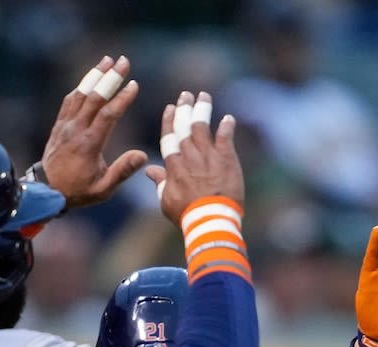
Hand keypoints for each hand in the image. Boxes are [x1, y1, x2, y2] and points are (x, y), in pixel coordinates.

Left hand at [38, 55, 149, 208]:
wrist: (46, 191)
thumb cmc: (78, 191)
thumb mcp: (104, 189)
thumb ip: (122, 171)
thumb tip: (142, 155)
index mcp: (89, 144)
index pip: (107, 115)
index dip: (122, 98)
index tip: (134, 84)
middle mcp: (75, 130)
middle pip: (94, 98)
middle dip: (110, 77)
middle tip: (124, 61)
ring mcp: (65, 126)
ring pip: (80, 94)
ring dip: (94, 76)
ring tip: (107, 60)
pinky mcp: (59, 125)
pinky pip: (70, 101)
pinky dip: (81, 87)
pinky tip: (90, 79)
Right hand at [146, 92, 243, 225]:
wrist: (211, 220)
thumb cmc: (187, 214)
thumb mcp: (166, 201)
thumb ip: (160, 182)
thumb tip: (149, 170)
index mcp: (174, 166)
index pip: (169, 137)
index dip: (170, 121)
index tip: (170, 108)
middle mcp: (189, 157)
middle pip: (184, 127)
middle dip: (184, 108)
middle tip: (185, 95)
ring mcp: (208, 156)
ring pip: (202, 127)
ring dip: (202, 109)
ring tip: (203, 96)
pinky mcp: (226, 159)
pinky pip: (225, 138)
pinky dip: (226, 126)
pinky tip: (228, 118)